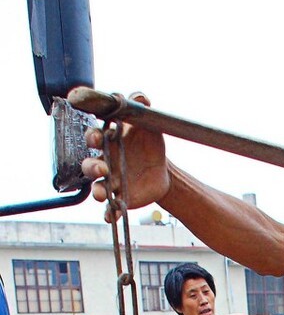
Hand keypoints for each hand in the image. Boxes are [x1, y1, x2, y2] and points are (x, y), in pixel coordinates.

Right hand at [82, 94, 169, 218]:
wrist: (162, 169)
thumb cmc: (149, 142)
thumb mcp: (148, 124)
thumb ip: (141, 109)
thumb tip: (141, 97)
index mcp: (108, 141)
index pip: (94, 137)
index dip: (92, 137)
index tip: (97, 136)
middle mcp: (105, 162)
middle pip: (89, 165)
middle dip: (92, 167)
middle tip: (102, 168)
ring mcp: (110, 181)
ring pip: (97, 188)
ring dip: (97, 191)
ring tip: (103, 194)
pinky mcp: (120, 198)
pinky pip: (111, 209)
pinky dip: (109, 214)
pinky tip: (110, 217)